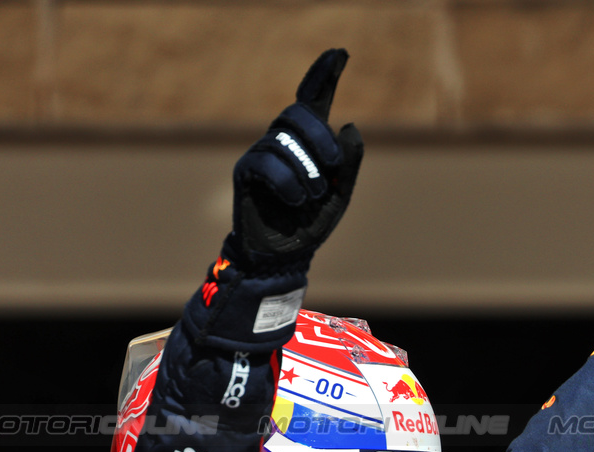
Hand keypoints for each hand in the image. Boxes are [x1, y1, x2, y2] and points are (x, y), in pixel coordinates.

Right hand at [231, 49, 363, 266]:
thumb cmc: (312, 224)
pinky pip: (267, 162)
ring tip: (314, 196)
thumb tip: (347, 125)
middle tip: (334, 167)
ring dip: (308, 171)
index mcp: (308, 143)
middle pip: (298, 114)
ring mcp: (261, 153)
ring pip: (284, 141)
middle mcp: (283, 141)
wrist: (286, 256)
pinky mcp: (245, 171)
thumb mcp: (342, 193)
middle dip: (320, 138)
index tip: (340, 53)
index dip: (325, 75)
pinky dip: (288, 183)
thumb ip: (349, 162)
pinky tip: (296, 201)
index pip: (314, 100)